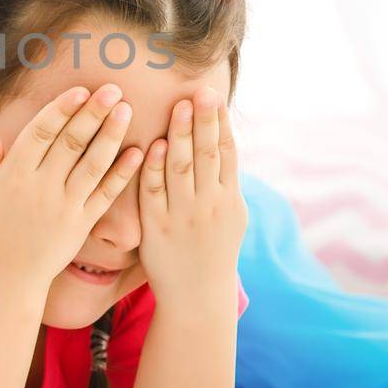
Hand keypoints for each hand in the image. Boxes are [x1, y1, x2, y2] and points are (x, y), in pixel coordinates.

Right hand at [0, 84, 143, 294]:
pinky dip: (122, 174)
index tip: (80, 90)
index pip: (41, 133)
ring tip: (126, 110)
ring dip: (111, 135)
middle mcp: (41, 188)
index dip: (62, 109)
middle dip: (93, 113)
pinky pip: (105, 195)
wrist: (4, 282)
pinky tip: (138, 153)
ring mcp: (64, 208)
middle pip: (71, 143)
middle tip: (113, 89)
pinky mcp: (81, 225)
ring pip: (92, 165)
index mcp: (13, 176)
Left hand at [137, 87, 247, 309]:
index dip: (220, 124)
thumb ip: (226, 180)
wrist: (197, 295)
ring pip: (181, 168)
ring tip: (178, 108)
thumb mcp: (232, 215)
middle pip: (206, 155)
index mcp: (229, 198)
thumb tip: (225, 139)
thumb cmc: (214, 248)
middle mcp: (209, 204)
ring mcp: (182, 215)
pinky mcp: (157, 227)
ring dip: (180, 136)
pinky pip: (154, 192)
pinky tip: (154, 145)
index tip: (215, 96)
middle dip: (203, 122)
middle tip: (200, 92)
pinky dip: (155, 167)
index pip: (226, 153)